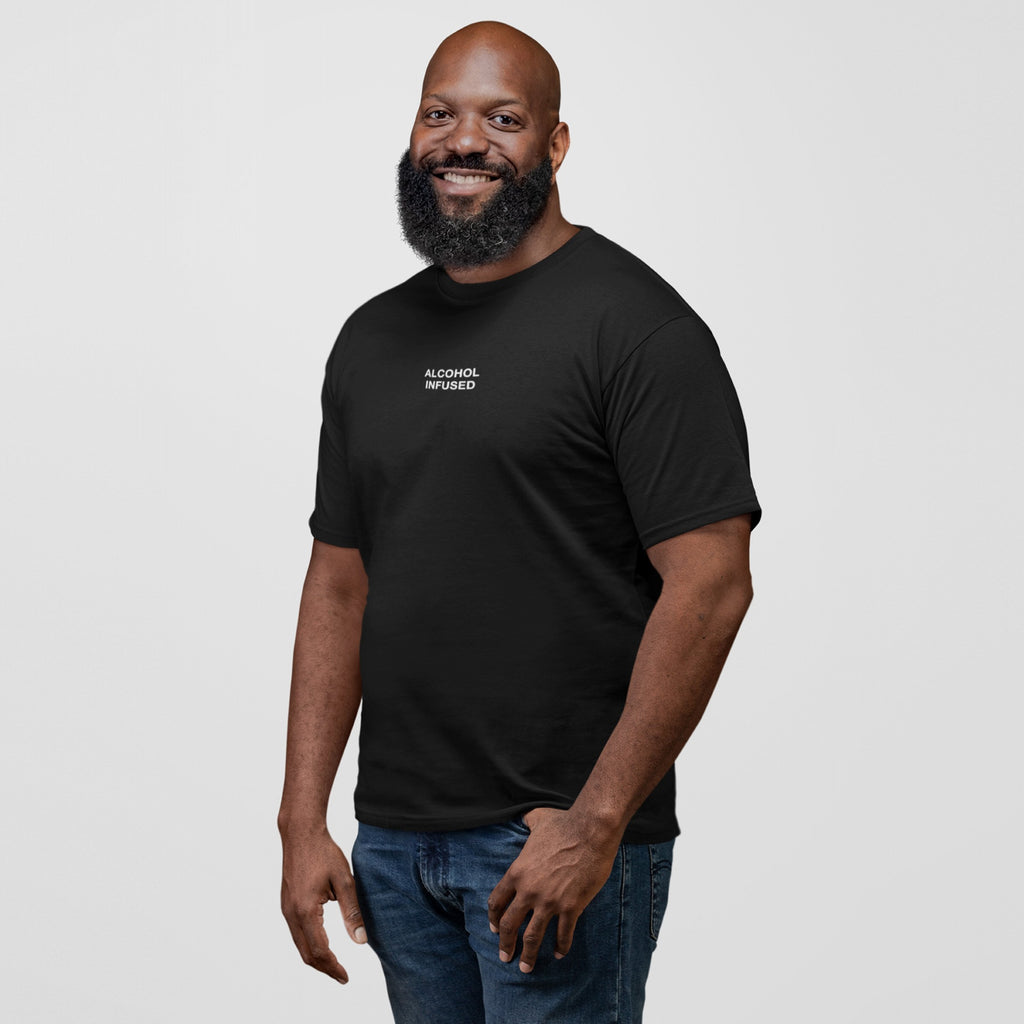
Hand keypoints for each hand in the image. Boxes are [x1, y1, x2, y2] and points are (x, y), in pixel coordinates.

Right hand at [280, 825, 366, 983]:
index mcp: (306, 911)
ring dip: (316, 958)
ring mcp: (286, 909)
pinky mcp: (286, 903)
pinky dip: (308, 945)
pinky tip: (322, 944)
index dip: (333, 967)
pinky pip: (296, 933)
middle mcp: (292, 914)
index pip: (319, 951)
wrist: (300, 833)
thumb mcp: (344, 880)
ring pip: (299, 944)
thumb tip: (360, 941)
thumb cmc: (324, 852)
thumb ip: (352, 911)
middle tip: (342, 975)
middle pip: (306, 953)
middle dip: (324, 967)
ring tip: (334, 964)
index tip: (346, 976)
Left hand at [486, 807, 621, 972]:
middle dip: (505, 945)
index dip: (494, 918)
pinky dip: (561, 947)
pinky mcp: (571, 906)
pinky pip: (563, 934)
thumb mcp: (538, 820)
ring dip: (528, 955)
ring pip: (533, 936)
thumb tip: (526, 817)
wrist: (591, 831)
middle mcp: (529, 890)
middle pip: (510, 925)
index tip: (494, 929)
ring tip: (526, 968)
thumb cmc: (564, 823)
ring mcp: (550, 901)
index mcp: (517, 872)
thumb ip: (528, 822)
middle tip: (505, 958)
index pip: (497, 902)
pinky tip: (560, 954)